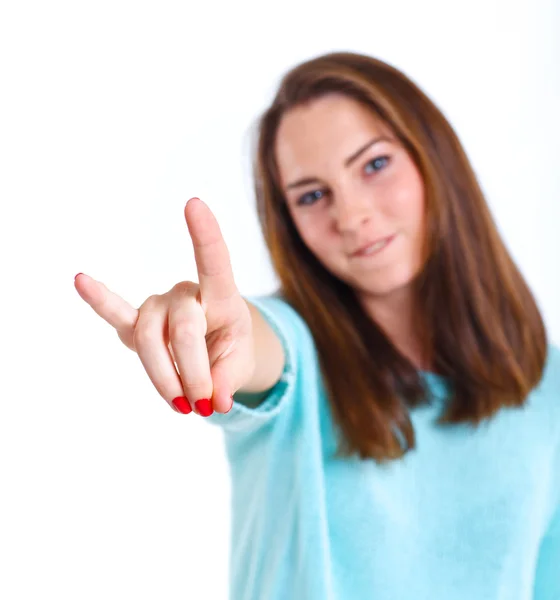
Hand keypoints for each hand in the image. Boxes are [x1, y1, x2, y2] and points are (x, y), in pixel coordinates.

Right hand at [74, 197, 253, 415]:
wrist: (217, 348)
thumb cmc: (232, 347)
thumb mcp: (242, 362)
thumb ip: (230, 378)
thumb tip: (214, 400)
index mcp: (221, 295)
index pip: (214, 261)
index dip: (206, 235)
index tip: (194, 204)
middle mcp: (186, 293)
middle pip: (182, 328)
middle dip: (192, 372)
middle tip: (203, 405)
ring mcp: (159, 306)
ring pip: (151, 337)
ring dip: (163, 376)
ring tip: (182, 405)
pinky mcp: (138, 324)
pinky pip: (117, 315)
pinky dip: (100, 301)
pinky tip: (81, 280)